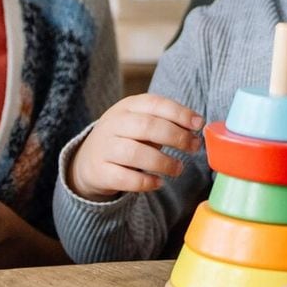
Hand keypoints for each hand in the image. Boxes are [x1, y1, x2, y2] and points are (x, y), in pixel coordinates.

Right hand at [68, 94, 202, 200]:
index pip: (155, 103)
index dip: (179, 113)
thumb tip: (195, 129)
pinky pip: (125, 178)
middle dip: (176, 137)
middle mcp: (114, 124)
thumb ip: (165, 123)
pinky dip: (146, 182)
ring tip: (178, 168)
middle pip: (148, 126)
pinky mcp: (100, 172)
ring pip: (136, 153)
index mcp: (127, 106)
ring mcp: (105, 148)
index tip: (199, 124)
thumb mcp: (140, 123)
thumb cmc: (125, 139)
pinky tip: (159, 182)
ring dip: (163, 162)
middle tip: (193, 147)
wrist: (88, 161)